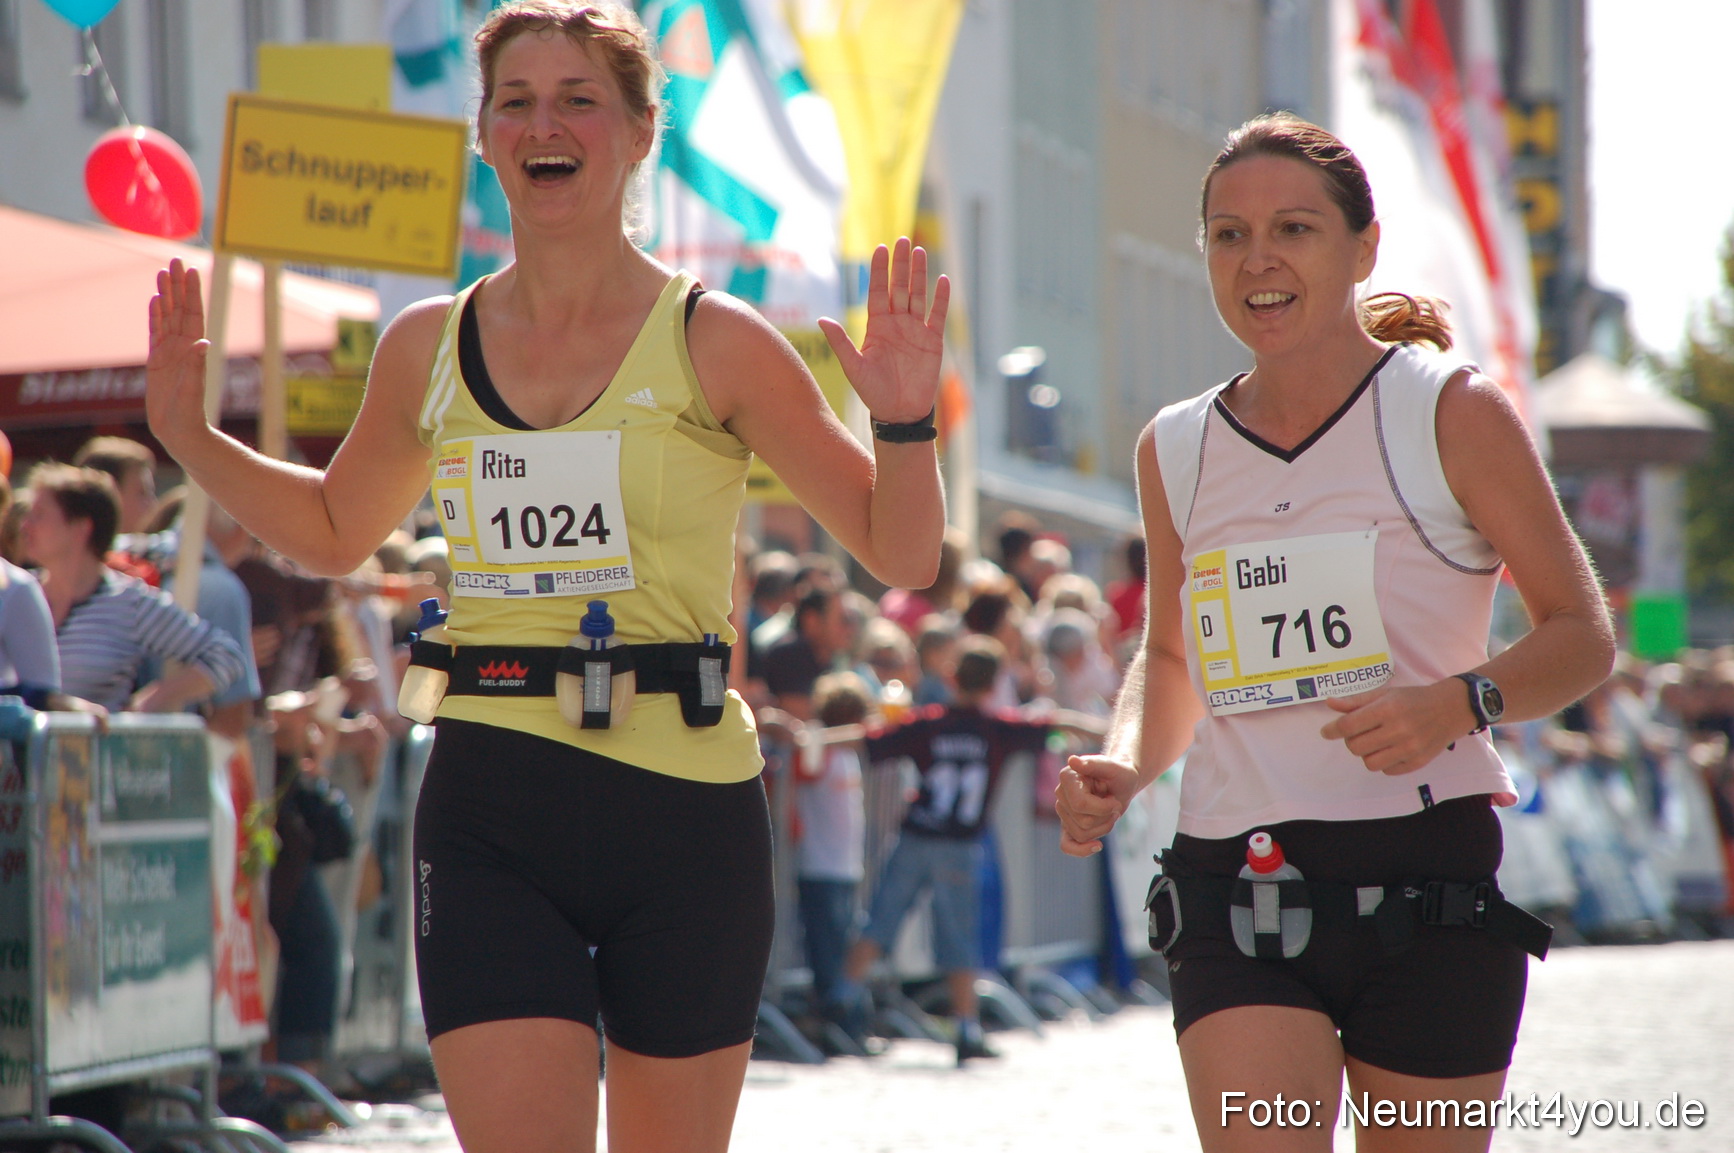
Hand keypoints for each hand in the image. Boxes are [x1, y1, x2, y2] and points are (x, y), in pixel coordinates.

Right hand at [146, 258, 213, 454]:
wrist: (180, 432)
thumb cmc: (190, 414)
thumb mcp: (192, 389)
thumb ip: (196, 366)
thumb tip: (202, 343)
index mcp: (194, 350)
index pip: (193, 314)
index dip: (192, 293)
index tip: (190, 270)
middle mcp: (183, 347)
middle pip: (179, 309)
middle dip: (177, 286)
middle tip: (175, 260)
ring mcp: (169, 353)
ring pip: (166, 317)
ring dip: (165, 295)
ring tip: (163, 273)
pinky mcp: (156, 361)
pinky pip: (154, 333)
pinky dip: (154, 316)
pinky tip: (155, 300)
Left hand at [818, 238, 949, 424]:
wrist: (899, 412)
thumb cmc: (873, 392)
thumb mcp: (853, 367)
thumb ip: (840, 342)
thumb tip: (822, 319)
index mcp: (876, 326)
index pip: (877, 291)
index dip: (878, 271)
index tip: (879, 249)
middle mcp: (896, 324)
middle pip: (899, 287)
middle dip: (900, 265)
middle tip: (903, 240)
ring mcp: (915, 331)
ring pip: (918, 295)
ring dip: (919, 274)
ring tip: (919, 252)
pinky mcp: (932, 341)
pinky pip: (937, 315)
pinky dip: (941, 298)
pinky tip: (942, 280)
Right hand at [1055, 753, 1139, 856]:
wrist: (1121, 783)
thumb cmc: (1119, 773)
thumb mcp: (1114, 767)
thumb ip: (1094, 764)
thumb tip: (1072, 761)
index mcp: (1067, 777)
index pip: (1080, 805)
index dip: (1103, 808)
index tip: (1115, 800)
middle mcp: (1061, 794)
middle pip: (1083, 822)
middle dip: (1105, 817)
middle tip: (1114, 804)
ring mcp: (1063, 811)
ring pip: (1082, 835)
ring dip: (1104, 827)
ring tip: (1110, 813)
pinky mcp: (1068, 825)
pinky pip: (1067, 845)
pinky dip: (1081, 850)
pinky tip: (1097, 846)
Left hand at [1318, 682, 1466, 774]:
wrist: (1450, 709)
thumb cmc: (1413, 699)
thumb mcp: (1385, 694)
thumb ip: (1357, 701)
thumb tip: (1330, 704)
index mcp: (1388, 709)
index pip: (1349, 726)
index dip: (1333, 730)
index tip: (1327, 732)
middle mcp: (1399, 729)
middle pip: (1355, 747)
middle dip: (1351, 740)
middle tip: (1359, 732)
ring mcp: (1410, 748)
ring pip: (1369, 763)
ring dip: (1366, 753)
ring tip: (1374, 742)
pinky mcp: (1418, 762)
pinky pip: (1387, 770)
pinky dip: (1383, 762)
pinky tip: (1390, 749)